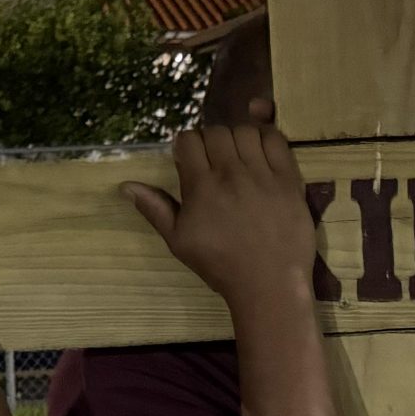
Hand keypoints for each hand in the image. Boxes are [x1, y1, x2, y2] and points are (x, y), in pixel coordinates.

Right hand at [122, 120, 316, 311]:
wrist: (268, 283)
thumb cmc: (220, 265)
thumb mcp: (179, 241)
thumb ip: (155, 209)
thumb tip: (126, 186)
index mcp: (201, 187)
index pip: (188, 140)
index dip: (186, 146)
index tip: (190, 160)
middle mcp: (231, 174)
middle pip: (216, 132)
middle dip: (210, 141)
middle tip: (214, 161)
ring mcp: (262, 174)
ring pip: (245, 131)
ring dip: (237, 138)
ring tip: (238, 158)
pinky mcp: (289, 179)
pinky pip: (276, 140)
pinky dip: (266, 139)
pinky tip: (261, 155)